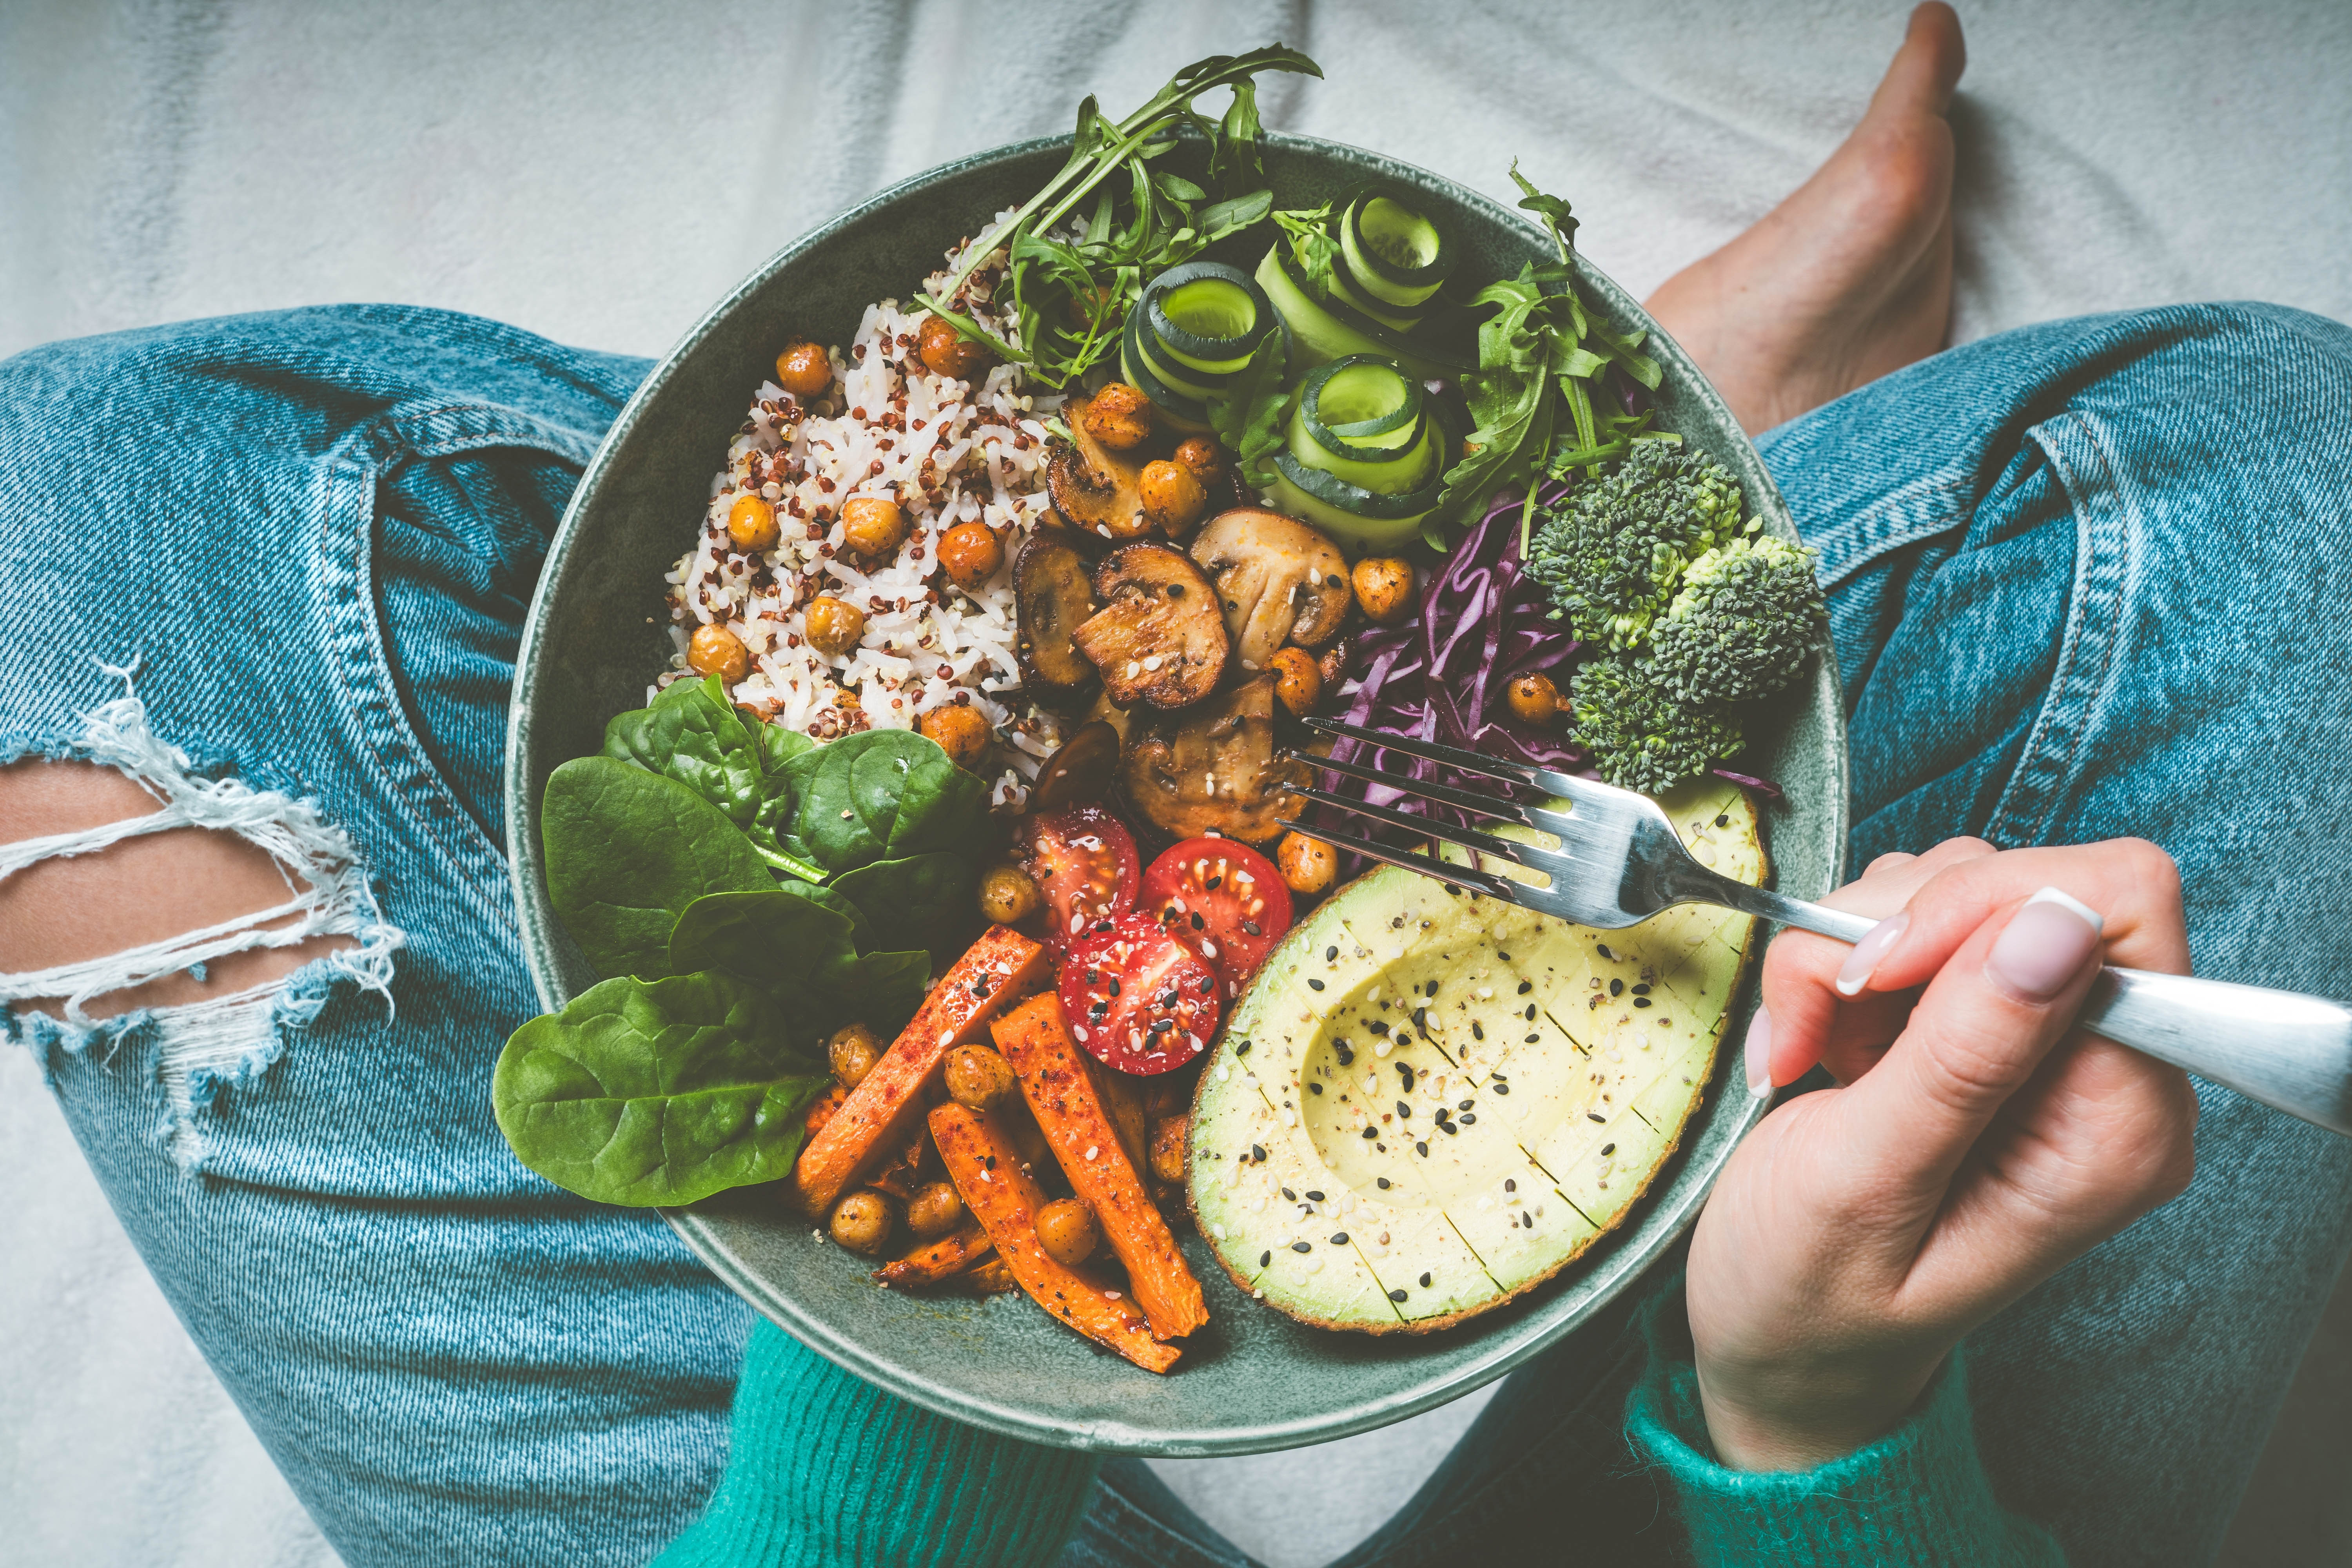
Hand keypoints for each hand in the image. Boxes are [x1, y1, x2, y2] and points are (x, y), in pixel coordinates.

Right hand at [1685, 838, 2199, 1470]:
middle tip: (1818, 1023)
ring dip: (1849, 949)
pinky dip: (1837, 961)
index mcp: (2114, 1123)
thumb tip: (2060, 923)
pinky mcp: (1977, 1017)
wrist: (1778, 1342)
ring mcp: (2037, 1040)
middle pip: (2030, 884)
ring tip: (1808, 1047)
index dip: (1989, 906)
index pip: (2117, 908)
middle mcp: (2100, 1070)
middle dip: (1895, 930)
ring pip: (1958, 887)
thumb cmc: (1812, 1296)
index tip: (1876, 970)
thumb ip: (1964, 1057)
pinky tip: (1812, 1041)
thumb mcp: (1865, 1185)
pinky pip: (1914, 917)